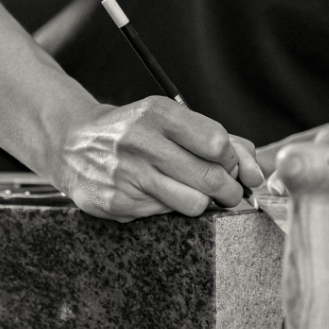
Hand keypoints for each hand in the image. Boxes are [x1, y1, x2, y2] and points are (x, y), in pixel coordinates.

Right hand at [51, 95, 263, 220]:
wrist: (72, 142)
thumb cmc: (134, 130)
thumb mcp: (171, 119)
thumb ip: (219, 139)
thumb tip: (256, 171)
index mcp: (157, 113)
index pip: (217, 143)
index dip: (232, 160)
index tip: (228, 164)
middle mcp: (140, 141)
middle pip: (211, 178)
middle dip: (229, 190)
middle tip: (226, 190)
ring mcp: (127, 174)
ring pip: (194, 203)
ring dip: (204, 203)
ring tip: (195, 193)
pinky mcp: (117, 203)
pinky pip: (165, 215)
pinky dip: (171, 208)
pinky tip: (159, 195)